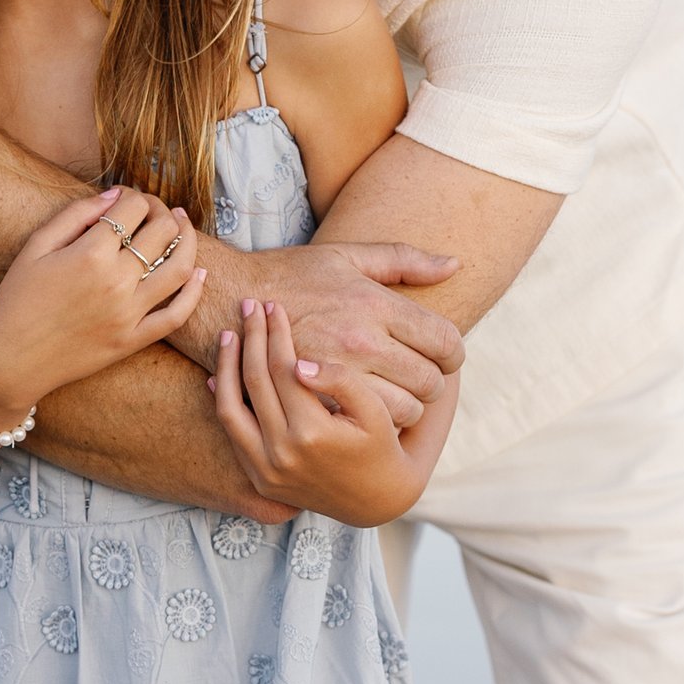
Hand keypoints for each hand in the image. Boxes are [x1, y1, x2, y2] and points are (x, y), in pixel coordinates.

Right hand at [0, 187, 206, 429]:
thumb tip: (114, 195)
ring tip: (183, 229)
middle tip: (156, 210)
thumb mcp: (36, 247)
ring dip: (188, 242)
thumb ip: (75, 215)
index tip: (128, 198)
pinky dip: (193, 292)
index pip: (133, 208)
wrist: (10, 360)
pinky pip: (176, 315)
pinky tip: (197, 275)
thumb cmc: (16, 300)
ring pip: (180, 268)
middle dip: (163, 211)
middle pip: (162, 232)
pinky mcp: (133, 340)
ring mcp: (129, 313)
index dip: (135, 195)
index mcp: (90, 253)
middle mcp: (116, 281)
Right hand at [174, 236, 461, 425]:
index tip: (443, 358)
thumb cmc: (291, 275)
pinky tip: (365, 410)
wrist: (228, 301)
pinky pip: (366, 426)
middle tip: (417, 380)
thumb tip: (455, 266)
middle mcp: (361, 341)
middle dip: (431, 385)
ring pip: (405, 412)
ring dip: (407, 409)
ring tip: (393, 397)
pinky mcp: (314, 401)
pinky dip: (374, 424)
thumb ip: (404, 261)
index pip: (446, 342)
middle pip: (430, 382)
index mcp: (375, 304)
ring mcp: (337, 374)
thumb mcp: (347, 257)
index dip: (453, 355)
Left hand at [211, 294, 451, 525]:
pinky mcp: (257, 478)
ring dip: (225, 366)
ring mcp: (265, 470)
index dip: (276, 333)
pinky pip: (231, 434)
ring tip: (229, 334)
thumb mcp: (375, 410)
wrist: (375, 500)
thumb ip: (341, 382)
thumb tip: (300, 362)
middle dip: (251, 338)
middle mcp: (282, 454)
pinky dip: (222, 400)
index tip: (274, 306)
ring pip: (229, 407)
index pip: (284, 369)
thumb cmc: (381, 443)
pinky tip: (219, 374)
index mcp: (313, 434)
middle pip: (254, 381)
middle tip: (249, 306)